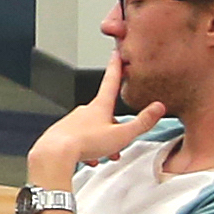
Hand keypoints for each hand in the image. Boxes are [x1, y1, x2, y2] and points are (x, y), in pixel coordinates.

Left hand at [27, 56, 148, 193]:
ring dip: (101, 141)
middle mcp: (84, 110)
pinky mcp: (62, 134)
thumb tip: (158, 108)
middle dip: (114, 126)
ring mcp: (71, 121)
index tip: (116, 54)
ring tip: (104, 154)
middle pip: (104, 113)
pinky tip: (90, 159)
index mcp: (99, 106)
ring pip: (92, 129)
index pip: (111, 81)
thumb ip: (142, 122)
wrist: (55, 153)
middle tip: (119, 140)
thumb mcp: (122, 134)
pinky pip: (79, 140)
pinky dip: (87, 149)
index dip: (116, 67)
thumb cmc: (85, 143)